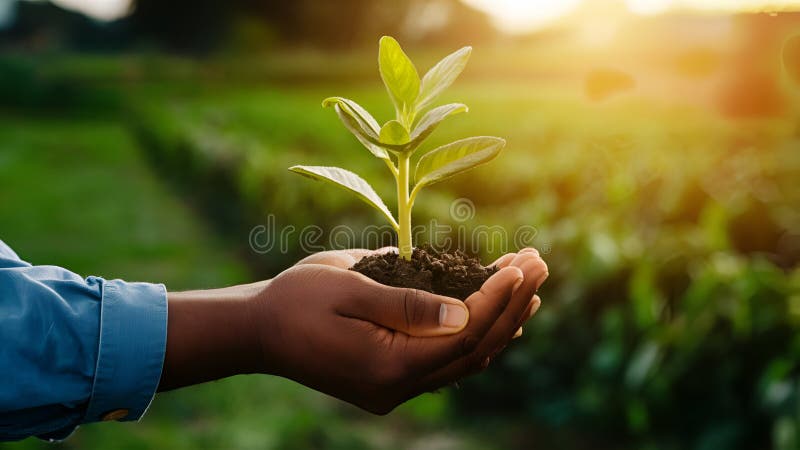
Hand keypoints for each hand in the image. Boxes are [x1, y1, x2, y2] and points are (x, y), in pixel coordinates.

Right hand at [284, 247, 546, 411]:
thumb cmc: (297, 299)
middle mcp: (399, 386)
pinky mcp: (393, 379)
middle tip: (540, 262)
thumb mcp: (348, 287)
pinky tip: (497, 310)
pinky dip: (477, 333)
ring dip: (502, 320)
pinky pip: (448, 360)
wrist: (259, 331)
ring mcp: (397, 387)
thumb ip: (407, 304)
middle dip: (513, 304)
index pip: (464, 333)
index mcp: (388, 366)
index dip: (499, 297)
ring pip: (466, 358)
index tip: (523, 263)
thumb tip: (464, 312)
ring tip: (531, 283)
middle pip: (475, 348)